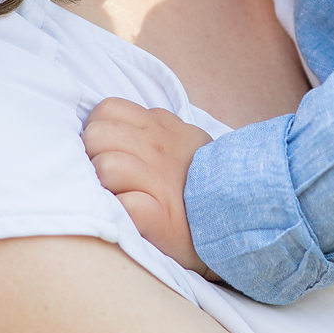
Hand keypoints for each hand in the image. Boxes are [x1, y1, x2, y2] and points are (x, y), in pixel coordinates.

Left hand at [82, 99, 211, 271]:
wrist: (242, 222)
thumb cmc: (200, 187)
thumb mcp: (183, 143)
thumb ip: (151, 130)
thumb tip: (112, 128)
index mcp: (161, 128)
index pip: (107, 110)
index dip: (98, 130)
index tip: (107, 152)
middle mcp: (160, 149)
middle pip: (96, 135)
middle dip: (91, 157)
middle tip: (106, 179)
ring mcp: (161, 182)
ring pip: (106, 167)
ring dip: (103, 187)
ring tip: (117, 199)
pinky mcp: (162, 219)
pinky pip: (126, 206)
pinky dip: (122, 212)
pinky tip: (130, 218)